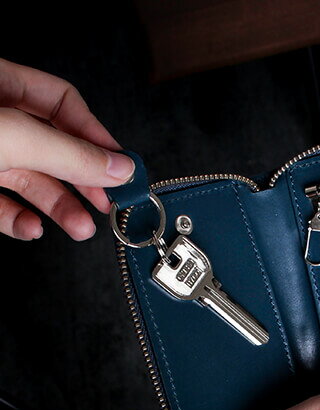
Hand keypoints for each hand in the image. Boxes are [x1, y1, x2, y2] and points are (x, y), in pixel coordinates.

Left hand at [0, 58, 134, 240]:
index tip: (121, 166)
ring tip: (81, 227)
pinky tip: (33, 228)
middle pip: (53, 147)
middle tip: (110, 202)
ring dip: (59, 207)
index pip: (63, 102)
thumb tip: (119, 166)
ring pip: (29, 179)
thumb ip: (69, 154)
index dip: (96, 135)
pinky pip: (0, 203)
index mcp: (0, 85)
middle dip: (83, 180)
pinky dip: (19, 220)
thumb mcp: (13, 137)